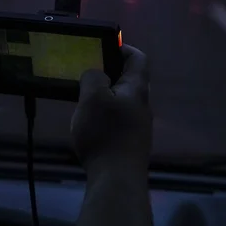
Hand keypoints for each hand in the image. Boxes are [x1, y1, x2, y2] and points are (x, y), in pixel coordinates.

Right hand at [71, 44, 151, 173]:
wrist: (117, 179)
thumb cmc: (105, 133)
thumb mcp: (92, 98)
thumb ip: (93, 78)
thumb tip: (97, 74)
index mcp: (137, 88)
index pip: (138, 59)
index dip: (122, 48)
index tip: (102, 46)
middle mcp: (142, 105)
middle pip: (130, 80)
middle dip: (109, 73)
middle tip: (86, 72)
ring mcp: (138, 126)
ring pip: (122, 101)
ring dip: (105, 96)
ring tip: (82, 98)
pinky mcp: (130, 143)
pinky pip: (118, 119)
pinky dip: (104, 115)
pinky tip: (88, 124)